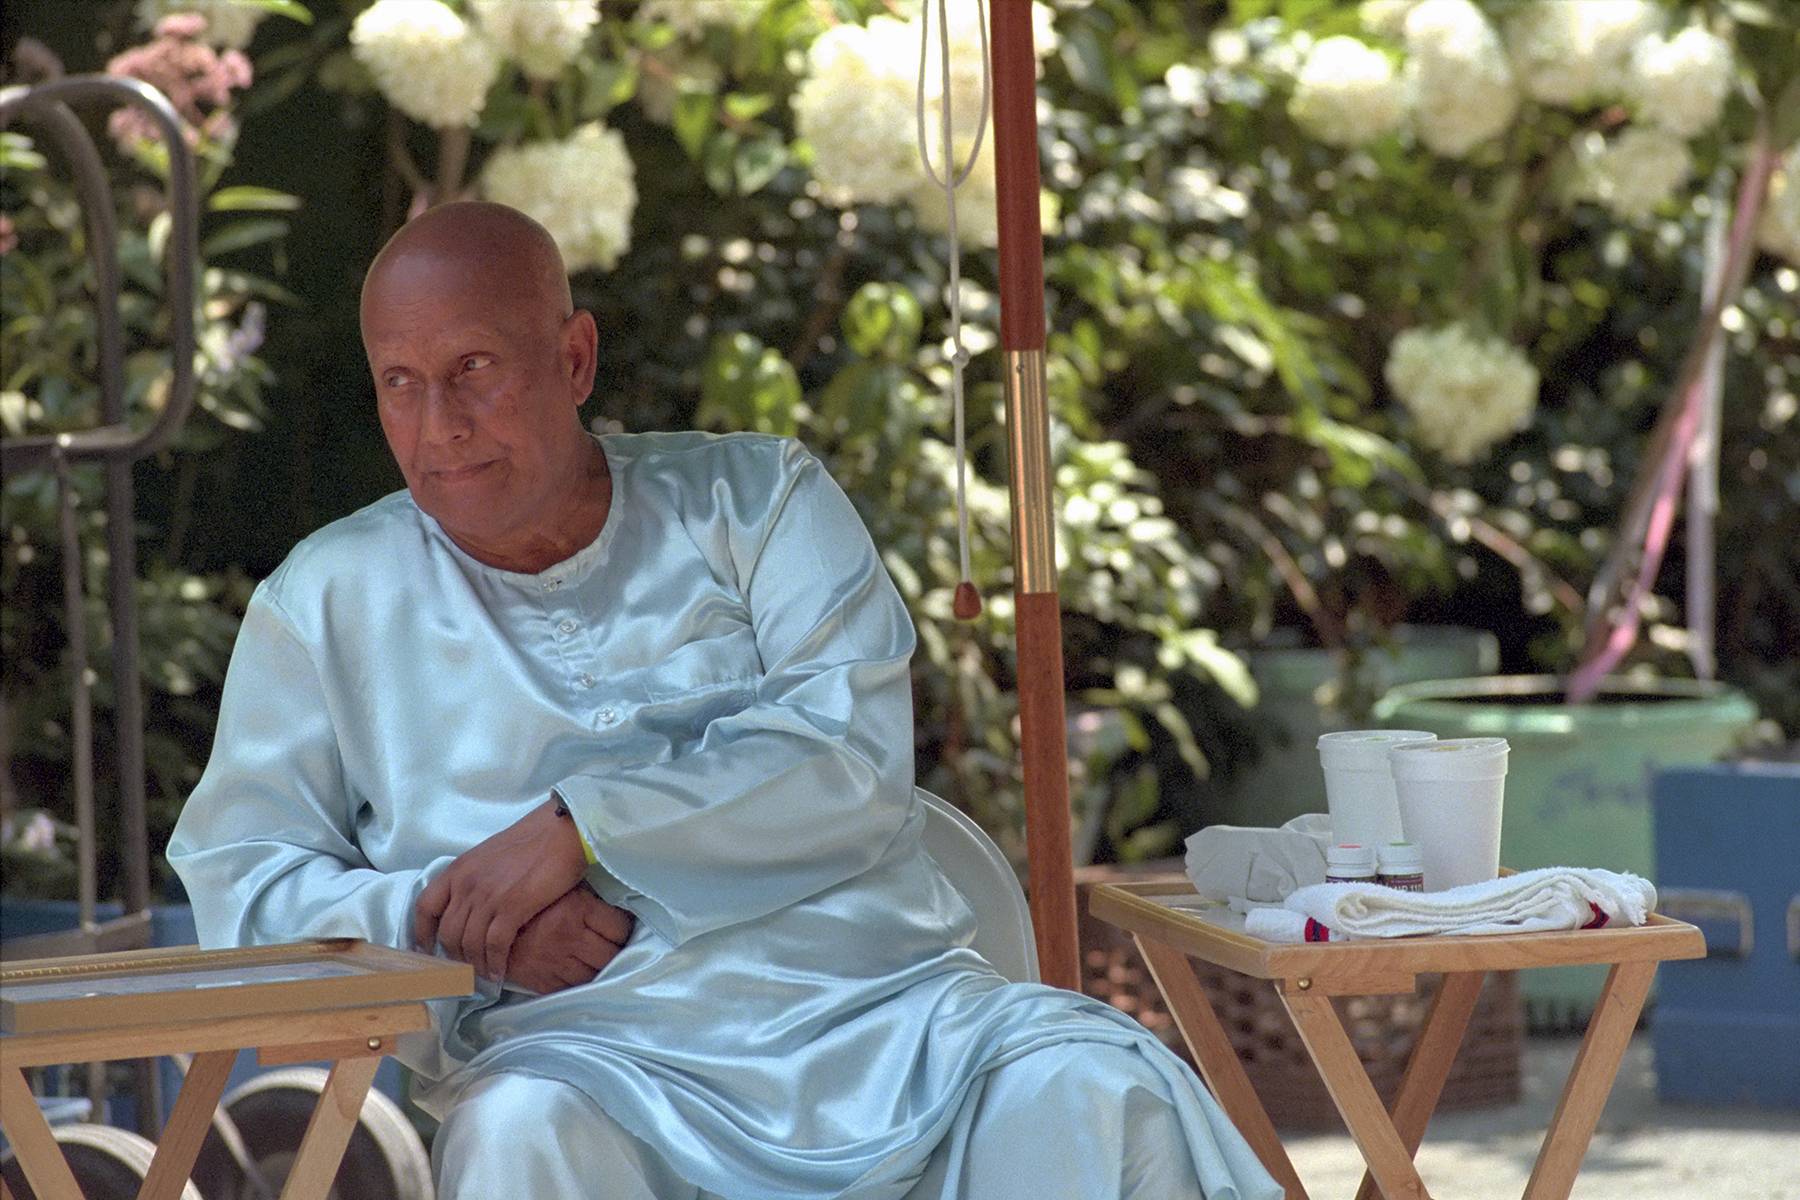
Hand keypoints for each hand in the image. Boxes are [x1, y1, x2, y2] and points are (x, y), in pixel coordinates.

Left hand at [414, 796, 588, 979]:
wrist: (560, 832)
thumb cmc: (530, 840)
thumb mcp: (488, 855)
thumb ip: (473, 879)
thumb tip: (472, 906)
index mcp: (457, 869)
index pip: (425, 907)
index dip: (422, 933)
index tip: (427, 950)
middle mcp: (466, 884)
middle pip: (447, 932)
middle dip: (454, 957)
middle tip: (465, 970)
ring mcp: (487, 896)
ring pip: (469, 943)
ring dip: (476, 965)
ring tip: (485, 976)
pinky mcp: (512, 907)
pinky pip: (495, 945)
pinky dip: (495, 963)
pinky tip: (500, 972)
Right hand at [505, 884, 635, 993]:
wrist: (486, 921)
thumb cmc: (529, 900)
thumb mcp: (561, 887)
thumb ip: (587, 897)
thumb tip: (617, 904)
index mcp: (576, 909)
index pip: (620, 927)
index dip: (624, 929)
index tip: (621, 930)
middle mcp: (568, 937)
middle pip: (611, 955)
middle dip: (616, 952)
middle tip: (613, 947)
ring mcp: (556, 962)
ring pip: (595, 975)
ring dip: (599, 969)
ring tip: (596, 960)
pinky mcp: (542, 981)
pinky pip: (572, 988)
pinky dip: (578, 982)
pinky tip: (577, 971)